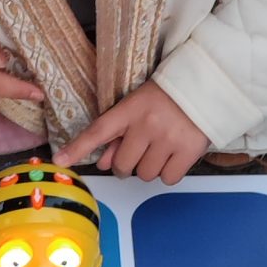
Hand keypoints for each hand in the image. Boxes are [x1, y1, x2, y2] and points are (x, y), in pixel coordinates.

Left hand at [56, 83, 209, 183]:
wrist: (206, 86)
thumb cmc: (167, 98)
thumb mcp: (139, 107)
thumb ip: (119, 135)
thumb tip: (103, 163)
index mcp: (131, 109)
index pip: (99, 130)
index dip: (78, 147)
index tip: (61, 160)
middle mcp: (148, 124)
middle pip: (123, 165)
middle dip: (127, 165)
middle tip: (138, 153)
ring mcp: (168, 139)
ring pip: (145, 175)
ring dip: (149, 169)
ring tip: (159, 149)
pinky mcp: (187, 151)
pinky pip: (167, 179)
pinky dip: (168, 173)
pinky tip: (173, 156)